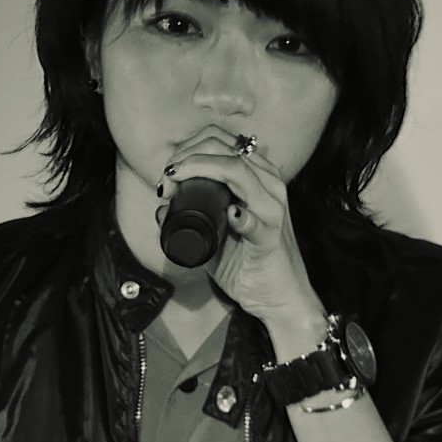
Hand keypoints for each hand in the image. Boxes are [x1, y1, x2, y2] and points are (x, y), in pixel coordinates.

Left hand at [155, 127, 324, 336]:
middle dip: (187, 157)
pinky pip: (257, 222)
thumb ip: (194, 217)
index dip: (189, 148)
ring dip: (200, 171)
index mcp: (258, 177)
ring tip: (174, 187)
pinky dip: (242, 217)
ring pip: (238, 172)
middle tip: (165, 180)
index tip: (168, 170)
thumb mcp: (217, 233)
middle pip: (226, 150)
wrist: (279, 299)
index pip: (222, 142)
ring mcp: (273, 210)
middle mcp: (269, 186)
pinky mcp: (272, 238)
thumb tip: (161, 206)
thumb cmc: (247, 262)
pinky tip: (230, 216)